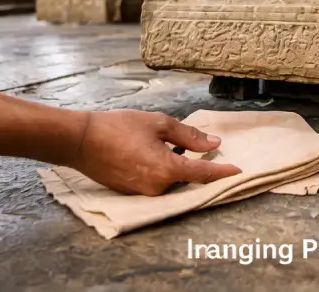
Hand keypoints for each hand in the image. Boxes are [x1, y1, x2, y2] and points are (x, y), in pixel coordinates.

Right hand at [68, 110, 241, 195]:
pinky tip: (156, 151)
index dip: (222, 171)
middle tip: (209, 149)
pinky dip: (163, 170)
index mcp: (167, 169)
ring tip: (172, 143)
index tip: (238, 171)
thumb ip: (189, 136)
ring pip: (172, 180)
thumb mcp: (158, 124)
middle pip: (187, 178)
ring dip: (178, 166)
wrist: (80, 141)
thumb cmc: (119, 127)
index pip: (203, 173)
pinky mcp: (132, 192)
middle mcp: (157, 187)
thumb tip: (213, 143)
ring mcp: (143, 193)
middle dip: (199, 165)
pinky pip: (156, 183)